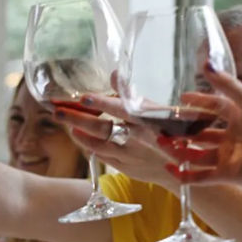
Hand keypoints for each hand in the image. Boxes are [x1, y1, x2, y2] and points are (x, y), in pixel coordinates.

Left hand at [53, 95, 177, 187]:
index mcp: (147, 120)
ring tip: (68, 124)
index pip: (121, 108)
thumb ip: (132, 94)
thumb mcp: (159, 110)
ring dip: (80, 134)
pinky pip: (103, 156)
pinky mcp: (127, 168)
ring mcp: (130, 155)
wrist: (184, 166)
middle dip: (77, 119)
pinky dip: (91, 146)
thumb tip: (114, 73)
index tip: (83, 98)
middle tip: (58, 112)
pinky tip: (82, 138)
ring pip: (98, 144)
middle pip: (102, 128)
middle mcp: (138, 138)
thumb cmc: (172, 132)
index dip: (102, 103)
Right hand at [156, 66, 241, 190]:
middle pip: (201, 131)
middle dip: (182, 130)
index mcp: (239, 115)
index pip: (212, 106)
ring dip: (180, 150)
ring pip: (198, 153)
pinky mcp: (229, 175)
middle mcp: (233, 135)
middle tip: (162, 126)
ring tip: (162, 144)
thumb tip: (207, 63)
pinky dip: (187, 174)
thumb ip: (228, 85)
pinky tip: (172, 169)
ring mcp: (230, 155)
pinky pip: (203, 175)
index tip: (179, 99)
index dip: (197, 102)